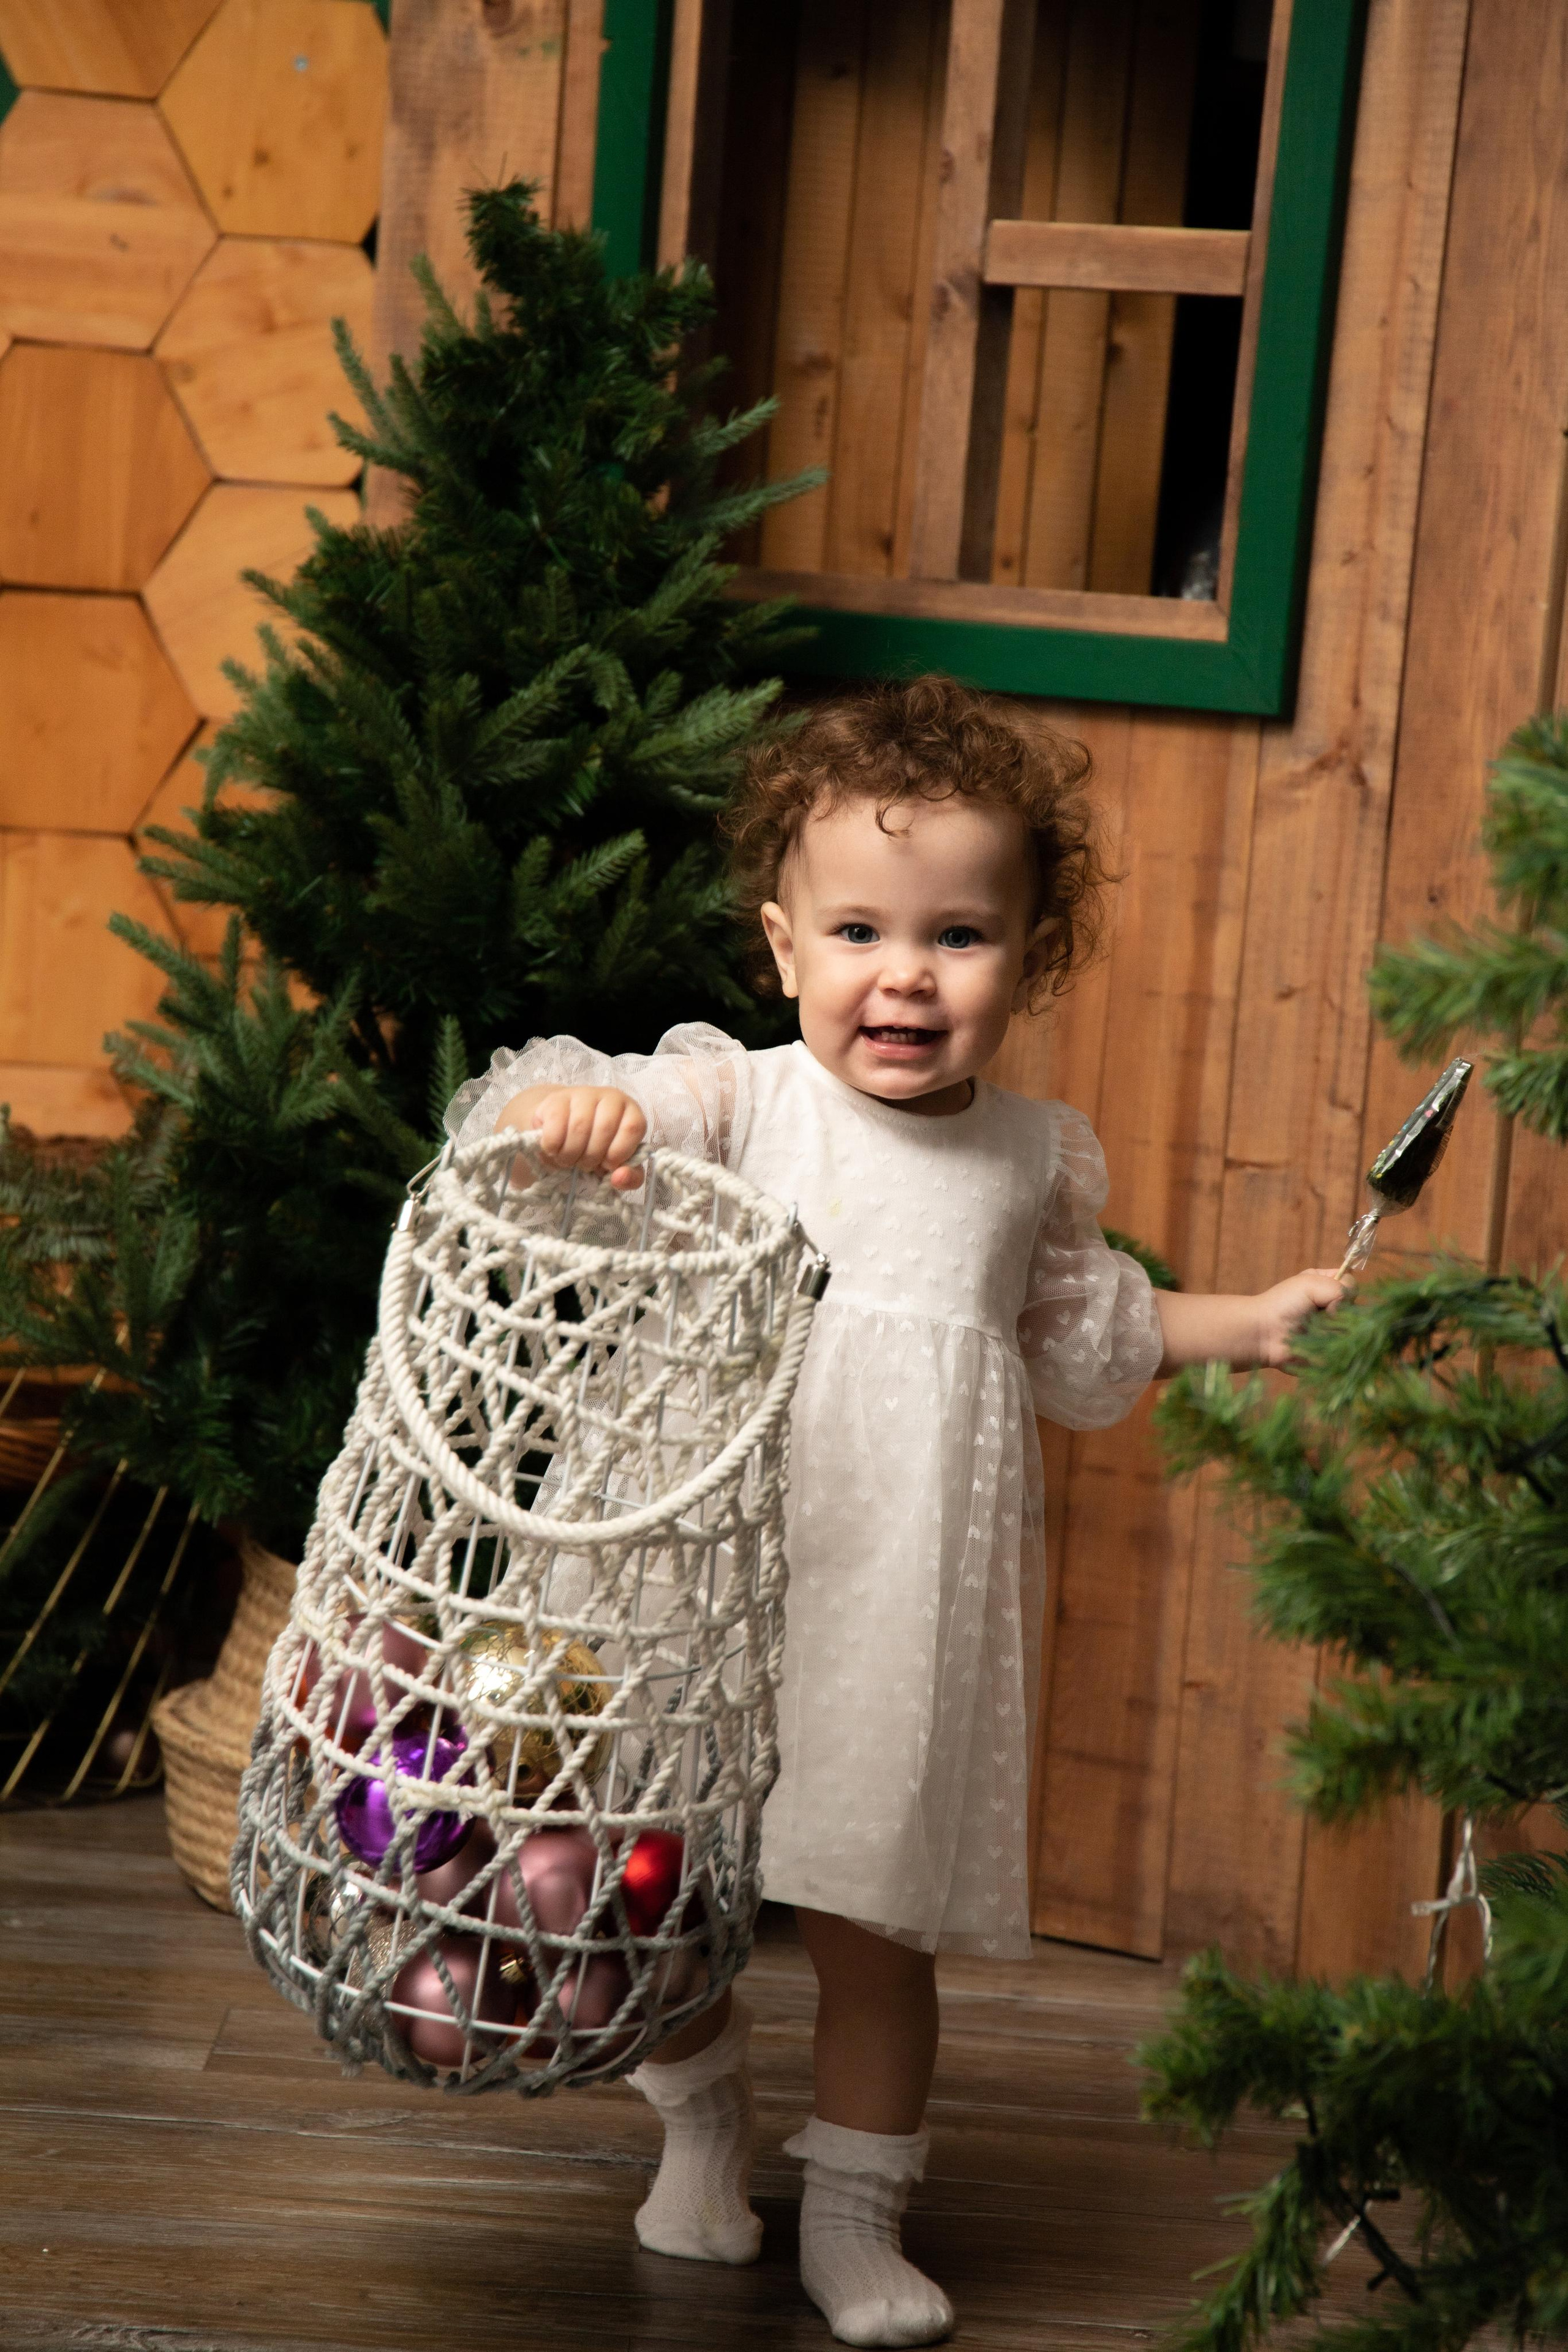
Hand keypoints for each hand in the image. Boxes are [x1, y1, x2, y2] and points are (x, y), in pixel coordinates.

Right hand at [496, 1085, 646, 1190]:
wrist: (564, 1131)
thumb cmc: (596, 1148)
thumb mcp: (617, 1165)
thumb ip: (629, 1176)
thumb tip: (620, 1178)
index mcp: (631, 1110)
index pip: (633, 1127)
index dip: (620, 1151)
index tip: (608, 1164)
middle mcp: (609, 1097)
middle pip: (604, 1129)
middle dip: (592, 1157)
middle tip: (585, 1164)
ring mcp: (582, 1094)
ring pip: (579, 1126)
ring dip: (571, 1154)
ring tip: (569, 1160)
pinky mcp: (556, 1099)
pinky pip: (555, 1125)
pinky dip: (553, 1146)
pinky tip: (554, 1150)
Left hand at [1252, 1268, 1345, 1366]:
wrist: (1263, 1334)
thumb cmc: (1283, 1304)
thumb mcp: (1310, 1284)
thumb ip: (1339, 1288)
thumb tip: (1349, 1307)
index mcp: (1328, 1286)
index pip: (1353, 1286)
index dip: (1345, 1291)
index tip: (1327, 1295)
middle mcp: (1333, 1307)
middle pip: (1356, 1310)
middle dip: (1338, 1312)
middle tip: (1317, 1314)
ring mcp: (1333, 1329)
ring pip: (1351, 1330)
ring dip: (1331, 1329)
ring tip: (1310, 1328)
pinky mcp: (1330, 1349)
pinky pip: (1343, 1347)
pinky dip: (1328, 1343)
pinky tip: (1313, 1341)